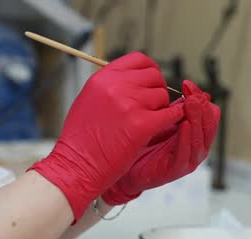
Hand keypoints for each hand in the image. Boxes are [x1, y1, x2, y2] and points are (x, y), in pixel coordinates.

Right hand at [28, 52, 184, 218]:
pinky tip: (167, 125)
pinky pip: (171, 114)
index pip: (139, 59)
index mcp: (103, 78)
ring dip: (161, 109)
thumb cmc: (81, 139)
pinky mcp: (142, 125)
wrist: (77, 166)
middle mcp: (116, 86)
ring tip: (149, 122)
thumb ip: (110, 85)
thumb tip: (133, 77)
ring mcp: (130, 105)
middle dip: (157, 91)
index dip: (150, 71)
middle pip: (154, 76)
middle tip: (152, 108)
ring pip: (163, 96)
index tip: (151, 83)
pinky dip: (173, 119)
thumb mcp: (89, 100)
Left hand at [101, 80, 219, 204]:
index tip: (187, 84)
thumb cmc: (144, 144)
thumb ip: (174, 108)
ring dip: (196, 119)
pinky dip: (186, 138)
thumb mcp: (161, 121)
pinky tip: (183, 125)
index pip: (209, 111)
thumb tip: (184, 85)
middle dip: (201, 106)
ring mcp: (189, 159)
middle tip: (191, 93)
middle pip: (209, 123)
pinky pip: (187, 152)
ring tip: (190, 104)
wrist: (126, 169)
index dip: (200, 97)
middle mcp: (197, 146)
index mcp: (196, 133)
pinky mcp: (177, 169)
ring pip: (201, 137)